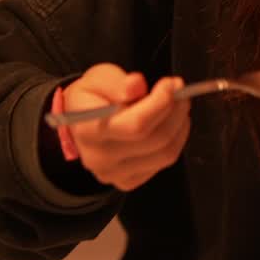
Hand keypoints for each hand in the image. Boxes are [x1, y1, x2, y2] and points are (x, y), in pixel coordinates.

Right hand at [61, 64, 189, 191]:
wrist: (79, 123)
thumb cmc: (91, 97)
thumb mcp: (98, 78)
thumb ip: (116, 82)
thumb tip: (137, 85)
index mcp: (88, 130)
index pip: (136, 125)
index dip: (161, 103)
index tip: (172, 84)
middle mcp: (100, 158)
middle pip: (156, 139)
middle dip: (176, 111)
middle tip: (180, 91)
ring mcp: (114, 174)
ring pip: (165, 154)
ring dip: (180, 126)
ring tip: (178, 106)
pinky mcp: (127, 181)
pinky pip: (163, 164)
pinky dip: (175, 142)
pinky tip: (169, 125)